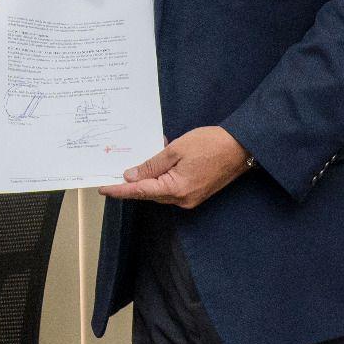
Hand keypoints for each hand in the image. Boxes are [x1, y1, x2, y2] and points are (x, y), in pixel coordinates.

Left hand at [98, 126, 250, 208]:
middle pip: (149, 193)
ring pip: (160, 191)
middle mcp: (182, 199)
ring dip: (147, 180)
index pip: (139, 192)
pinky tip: (157, 165)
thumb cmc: (210, 144)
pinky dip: (161, 178)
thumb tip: (131, 176)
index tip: (103, 189)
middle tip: (114, 173)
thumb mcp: (176, 150)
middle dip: (132, 184)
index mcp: (175, 189)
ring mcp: (190, 198)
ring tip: (136, 165)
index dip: (119, 190)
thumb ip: (152, 165)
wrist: (241, 147)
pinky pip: (171, 188)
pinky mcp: (196, 193)